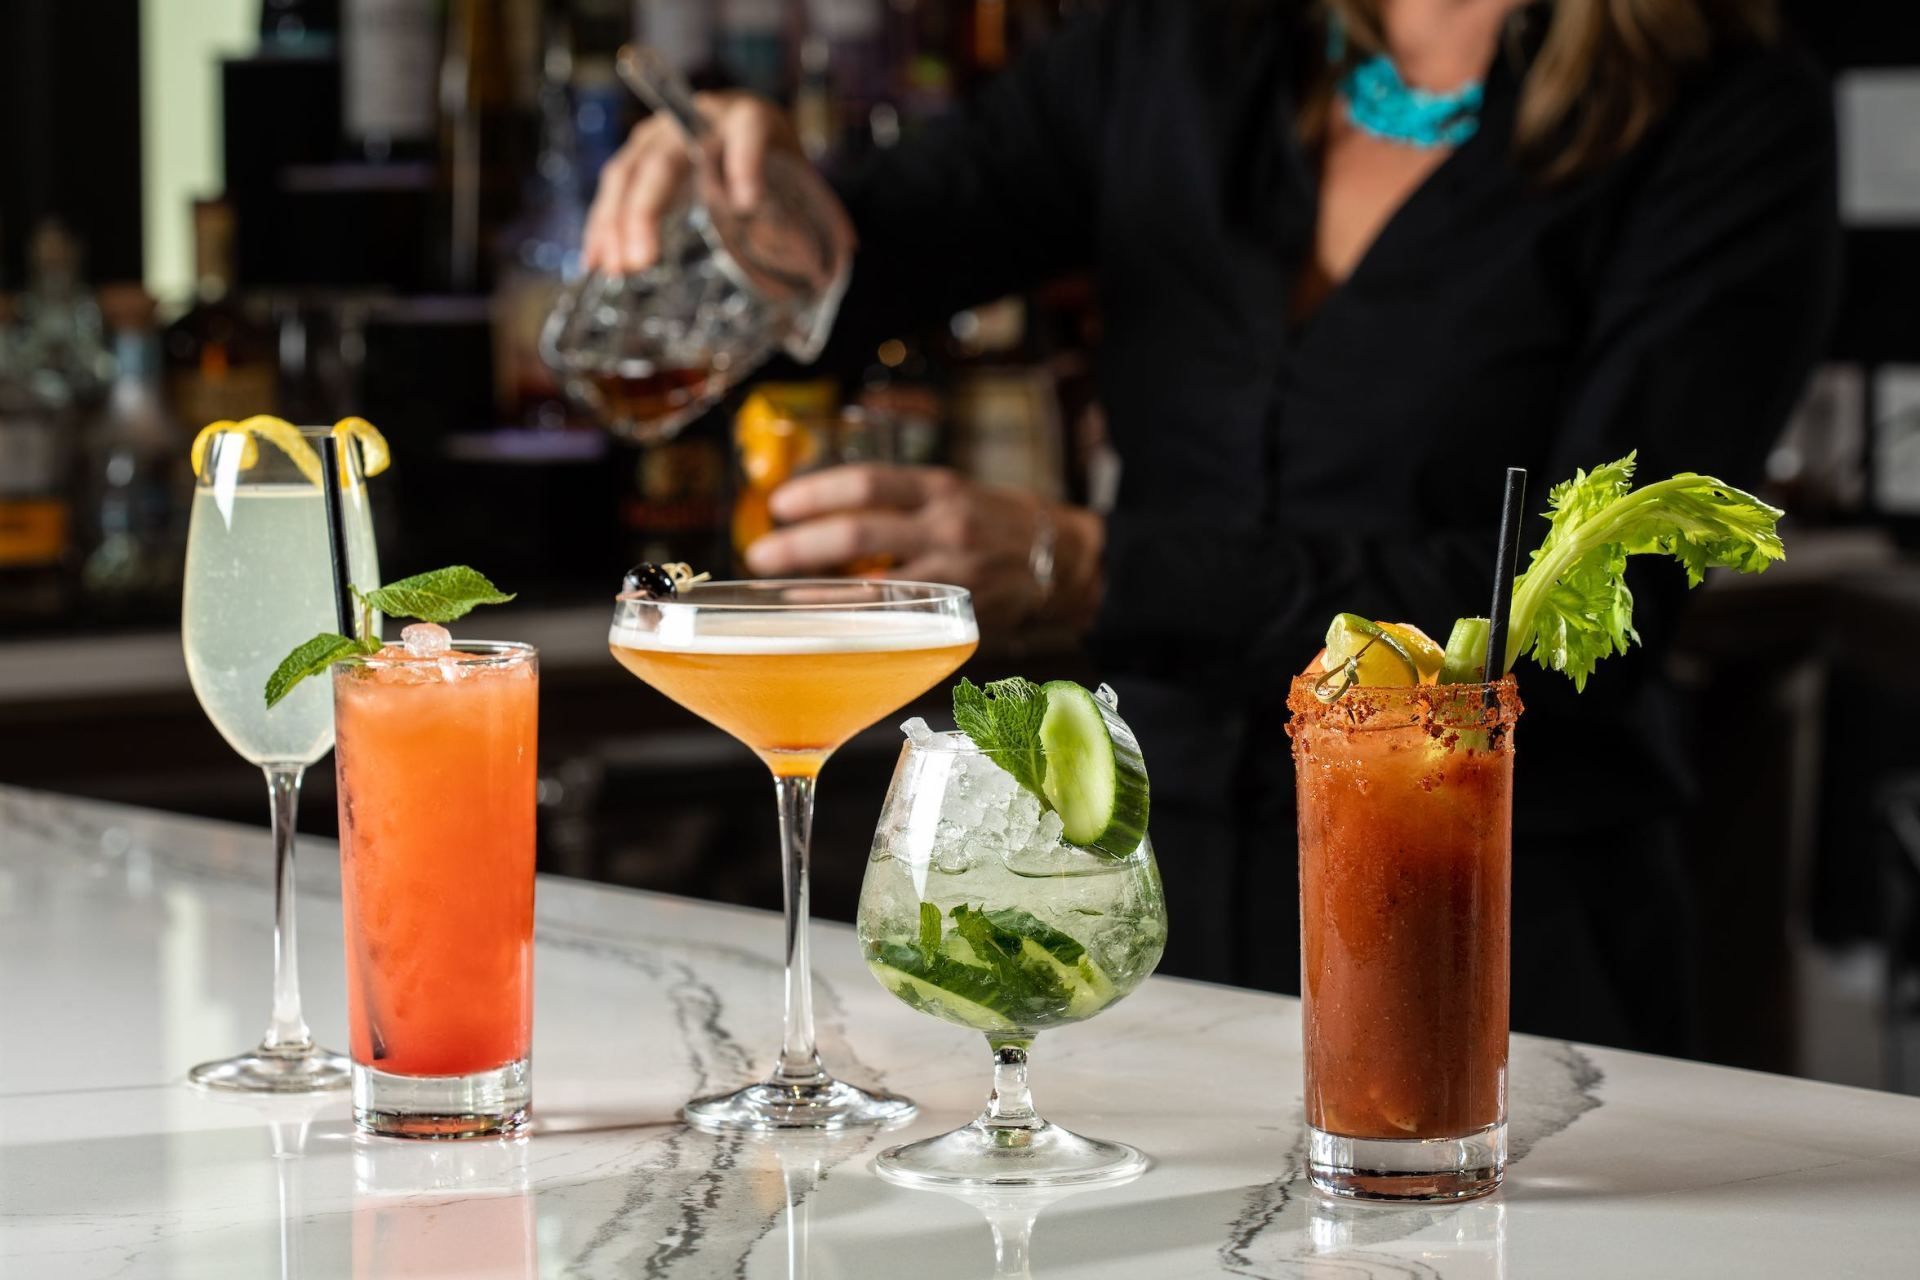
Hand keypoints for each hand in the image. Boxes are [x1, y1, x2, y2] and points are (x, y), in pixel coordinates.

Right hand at [582, 92, 854, 276]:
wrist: (751, 136)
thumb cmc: (779, 169)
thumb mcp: (801, 186)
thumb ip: (809, 214)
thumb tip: (842, 254)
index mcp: (751, 118)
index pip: (749, 134)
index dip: (745, 164)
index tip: (746, 204)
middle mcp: (698, 117)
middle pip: (667, 158)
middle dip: (649, 211)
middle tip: (644, 262)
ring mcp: (661, 135)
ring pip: (628, 172)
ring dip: (615, 223)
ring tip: (616, 269)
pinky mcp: (638, 157)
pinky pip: (613, 189)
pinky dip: (603, 226)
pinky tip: (595, 261)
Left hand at [742, 464, 1103, 631]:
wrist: (1066, 560)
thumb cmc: (996, 521)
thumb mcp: (953, 493)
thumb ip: (899, 503)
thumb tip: (821, 515)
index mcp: (941, 489)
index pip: (868, 483)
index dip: (817, 492)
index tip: (778, 503)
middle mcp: (946, 528)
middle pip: (859, 533)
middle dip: (800, 545)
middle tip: (759, 555)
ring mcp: (954, 577)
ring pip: (873, 589)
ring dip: (818, 597)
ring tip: (779, 598)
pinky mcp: (961, 617)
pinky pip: (898, 626)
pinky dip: (857, 627)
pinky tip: (827, 630)